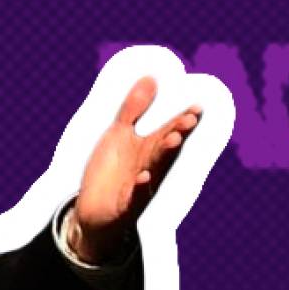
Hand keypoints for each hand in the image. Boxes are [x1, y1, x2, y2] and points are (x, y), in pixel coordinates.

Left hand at [72, 77, 200, 263]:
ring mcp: (139, 187)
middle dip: (176, 134)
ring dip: (163, 155)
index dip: (180, 120)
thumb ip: (132, 109)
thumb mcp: (117, 135)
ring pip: (155, 170)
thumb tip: (150, 77)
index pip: (167, 132)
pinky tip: (143, 178)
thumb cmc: (111, 171)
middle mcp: (148, 166)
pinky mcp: (125, 205)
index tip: (194, 107)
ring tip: (172, 140)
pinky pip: (134, 197)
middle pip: (164, 148)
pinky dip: (140, 188)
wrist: (94, 212)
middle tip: (188, 120)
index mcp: (147, 149)